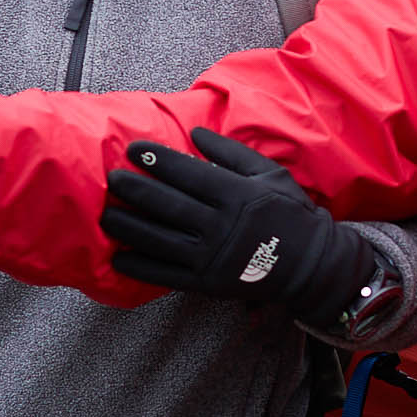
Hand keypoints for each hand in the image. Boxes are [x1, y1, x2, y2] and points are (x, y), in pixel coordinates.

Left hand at [100, 127, 374, 324]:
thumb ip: (231, 152)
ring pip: (160, 240)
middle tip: (111, 178)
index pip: (187, 173)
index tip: (133, 149)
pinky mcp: (206, 283)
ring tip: (106, 214)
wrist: (310, 263)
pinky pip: (166, 275)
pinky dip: (140, 267)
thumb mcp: (269, 172)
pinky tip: (119, 256)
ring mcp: (211, 257)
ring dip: (129, 226)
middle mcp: (220, 225)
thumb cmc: (290, 211)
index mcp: (235, 195)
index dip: (157, 160)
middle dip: (135, 189)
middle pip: (167, 204)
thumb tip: (195, 133)